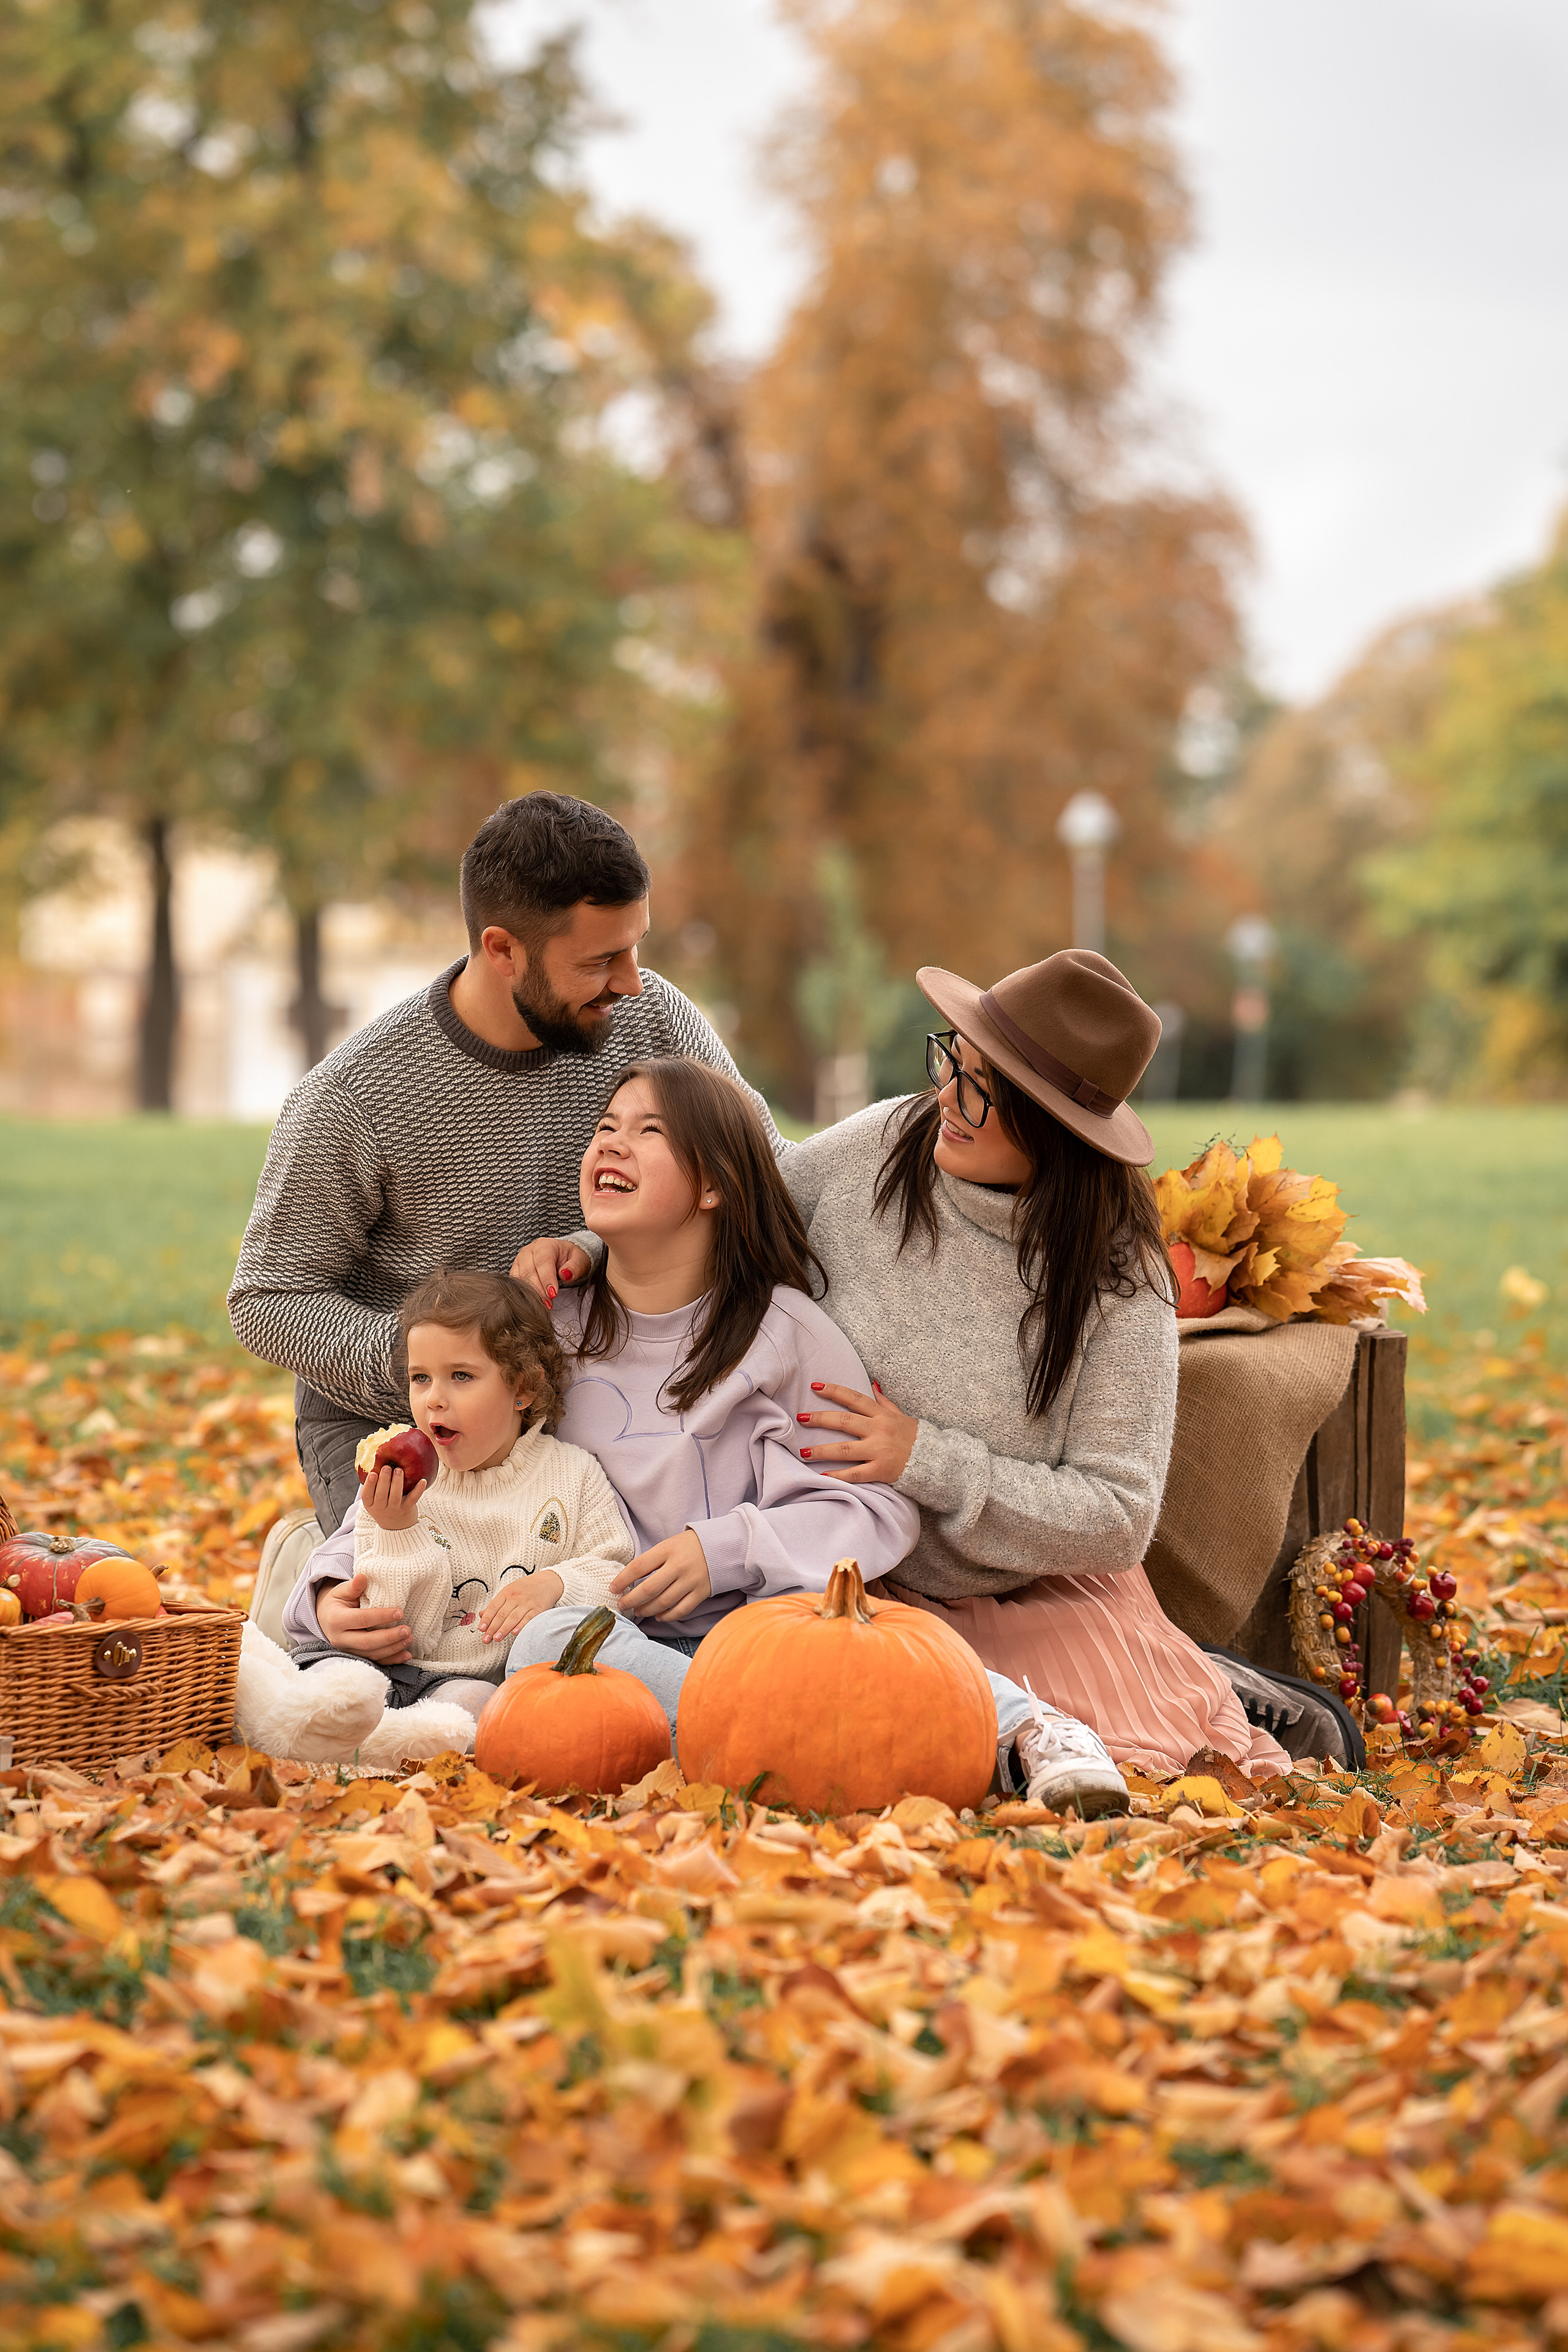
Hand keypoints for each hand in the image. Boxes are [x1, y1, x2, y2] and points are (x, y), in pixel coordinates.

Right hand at [316, 1572, 413, 1663]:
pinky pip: (375, 1661)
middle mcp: (340, 1638)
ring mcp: (347, 1650)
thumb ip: (354, 1586)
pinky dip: (391, 1660)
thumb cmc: (338, 1601)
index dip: (381, 1617)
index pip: (361, 1620)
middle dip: (389, 1637)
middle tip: (407, 1630)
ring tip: (409, 1639)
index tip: (400, 1612)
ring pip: (372, 1654)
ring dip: (393, 1649)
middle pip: (367, 1642)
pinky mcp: (356, 1657)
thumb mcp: (342, 1591)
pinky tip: (406, 1655)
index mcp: (337, 1620)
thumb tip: (362, 1577)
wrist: (326, 1617)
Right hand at [360, 1463, 425, 1530]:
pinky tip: (423, 1480)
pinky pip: (413, 1498)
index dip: (369, 1484)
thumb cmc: (384, 1506)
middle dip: (384, 1480)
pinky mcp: (407, 1509)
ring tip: (399, 1470)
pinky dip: (418, 1489)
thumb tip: (374, 1460)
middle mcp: (381, 1508)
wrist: (397, 1528)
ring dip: (397, 1482)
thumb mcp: (374, 1500)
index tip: (372, 1473)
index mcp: (371, 1504)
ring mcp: (395, 1509)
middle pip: (381, 1495)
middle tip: (387, 1467)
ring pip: (395, 1496)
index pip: (366, 1495)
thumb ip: (374, 1485)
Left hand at [479, 1569, 564, 1643]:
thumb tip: (481, 1615)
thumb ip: (495, 1604)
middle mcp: (515, 1597)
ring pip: (513, 1618)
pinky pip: (528, 1618)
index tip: (481, 1629)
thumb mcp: (508, 1591)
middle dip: (492, 1628)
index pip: (493, 1607)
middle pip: (502, 1614)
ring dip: (504, 1629)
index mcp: (506, 1593)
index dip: (486, 1619)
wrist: (547, 1581)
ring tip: (496, 1638)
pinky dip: (521, 1625)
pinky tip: (515, 1633)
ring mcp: (527, 1603)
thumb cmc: (525, 1588)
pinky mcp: (538, 1609)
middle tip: (486, 1639)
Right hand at [511, 1236, 592, 1303]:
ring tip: (543, 1305)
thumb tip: (564, 1275)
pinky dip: (522, 1293)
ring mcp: (520, 1260)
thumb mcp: (580, 1259)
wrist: (563, 1256)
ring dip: (531, 1293)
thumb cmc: (571, 1258)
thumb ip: (575, 1267)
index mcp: (545, 1245)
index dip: (547, 1279)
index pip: (543, 1262)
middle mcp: (529, 1250)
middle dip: (539, 1290)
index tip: (553, 1294)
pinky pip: (515, 1282)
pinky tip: (532, 1301)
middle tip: (549, 1304)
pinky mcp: (516, 1270)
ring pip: (520, 1278)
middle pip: (529, 1271)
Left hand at [611, 1530, 710, 1622]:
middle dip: (631, 1600)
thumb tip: (629, 1581)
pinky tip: (658, 1616)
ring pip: (663, 1602)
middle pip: (649, 1588)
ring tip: (637, 1611)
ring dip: (646, 1610)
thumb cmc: (687, 1547)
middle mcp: (678, 1566)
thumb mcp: (667, 1545)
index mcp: (667, 1550)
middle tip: (622, 1604)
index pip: (639, 1566)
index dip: (623, 1579)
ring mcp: (690, 1581)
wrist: (720, 1547)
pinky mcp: (700, 1593)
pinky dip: (667, 1616)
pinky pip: (680, 1610)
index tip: (613, 1588)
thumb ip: (651, 1561)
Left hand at [797, 1379, 917, 1483]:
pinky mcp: (881, 1470)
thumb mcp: (900, 1415)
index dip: (834, 1391)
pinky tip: (822, 1476)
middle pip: (844, 1421)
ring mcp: (879, 1451)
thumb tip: (872, 1384)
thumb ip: (884, 1402)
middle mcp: (878, 1430)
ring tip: (804, 1451)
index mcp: (881, 1415)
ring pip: (845, 1449)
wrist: (935, 1460)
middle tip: (801, 1418)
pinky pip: (856, 1473)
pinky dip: (838, 1475)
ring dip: (822, 1450)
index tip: (815, 1387)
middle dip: (820, 1419)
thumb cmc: (915, 1437)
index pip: (854, 1399)